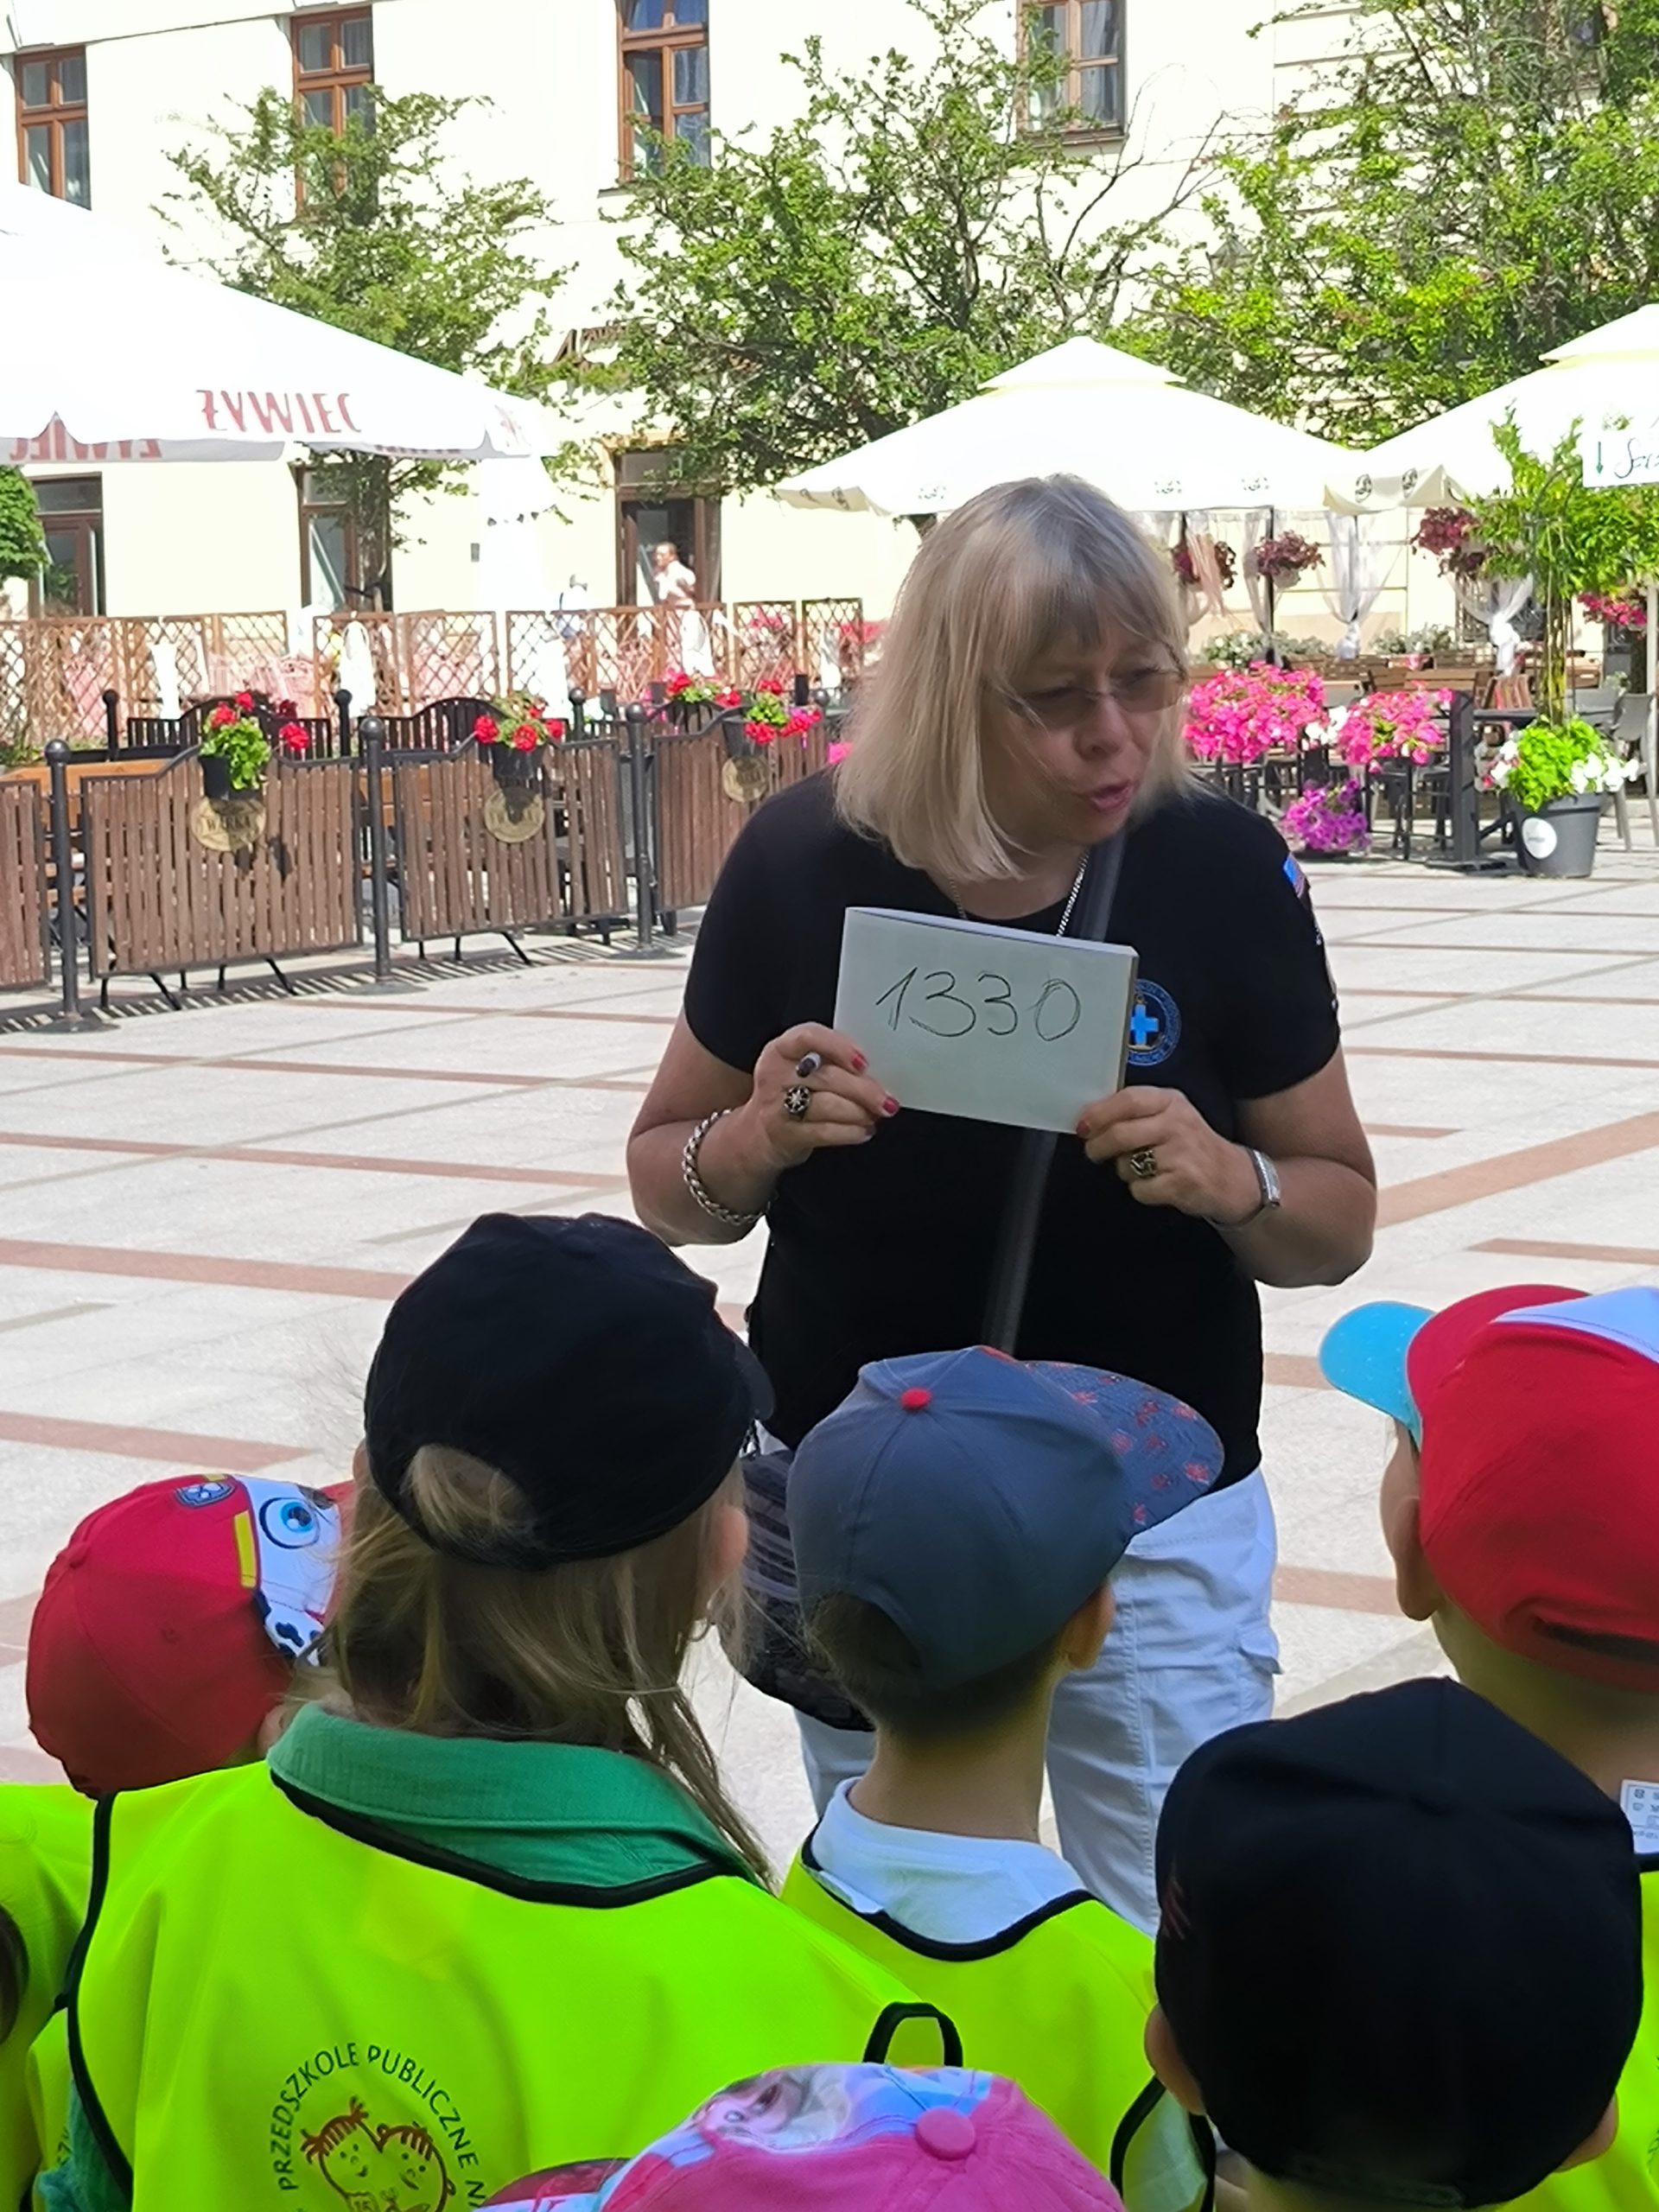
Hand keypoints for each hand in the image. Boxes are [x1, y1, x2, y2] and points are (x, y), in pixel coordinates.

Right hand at [736, 1023, 896, 1174]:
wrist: (760, 1134)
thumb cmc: (792, 1094)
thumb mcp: (803, 1069)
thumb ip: (833, 1063)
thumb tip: (876, 1073)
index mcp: (782, 1049)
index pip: (809, 1036)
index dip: (839, 1047)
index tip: (864, 1062)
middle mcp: (775, 1074)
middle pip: (826, 1076)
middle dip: (863, 1090)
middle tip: (886, 1100)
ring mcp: (776, 1106)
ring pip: (827, 1105)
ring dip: (859, 1112)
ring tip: (875, 1115)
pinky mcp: (785, 1134)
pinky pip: (825, 1132)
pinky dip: (850, 1132)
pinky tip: (863, 1131)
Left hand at [1076, 1086, 1260, 1225]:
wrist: (1234, 1178)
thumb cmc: (1192, 1146)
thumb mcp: (1171, 1115)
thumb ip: (1136, 1112)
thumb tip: (1090, 1119)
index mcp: (1171, 1102)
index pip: (1128, 1099)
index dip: (1099, 1113)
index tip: (1083, 1125)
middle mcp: (1178, 1124)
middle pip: (1120, 1133)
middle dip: (1098, 1146)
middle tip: (1094, 1152)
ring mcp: (1181, 1154)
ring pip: (1125, 1164)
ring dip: (1124, 1170)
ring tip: (1143, 1168)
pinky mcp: (1181, 1183)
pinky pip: (1139, 1189)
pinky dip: (1141, 1191)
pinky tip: (1158, 1185)